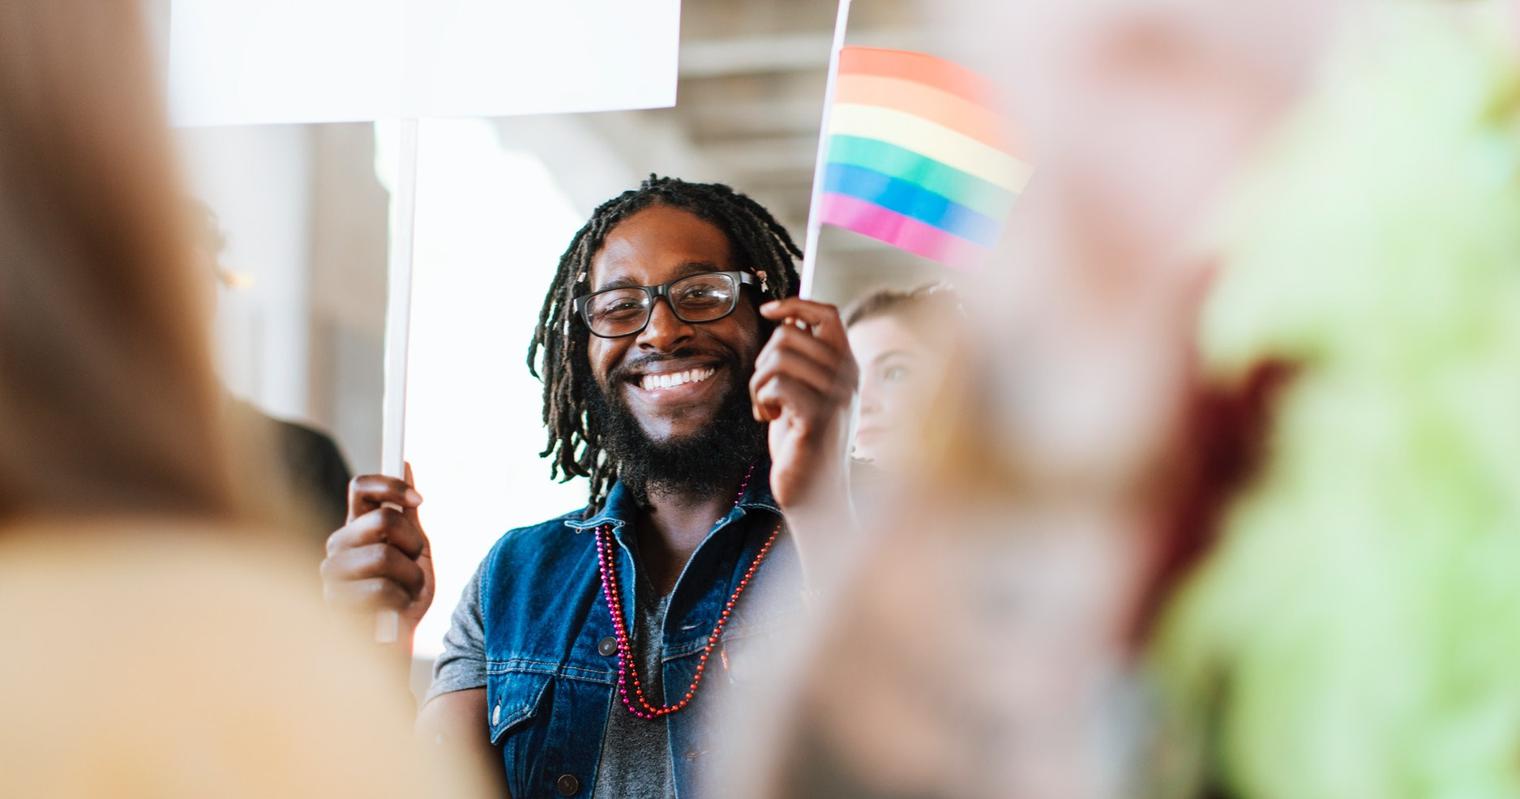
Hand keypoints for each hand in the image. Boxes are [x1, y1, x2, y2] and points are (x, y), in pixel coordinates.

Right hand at [320, 465, 434, 637]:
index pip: (361, 486)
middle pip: (383, 518)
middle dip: (413, 543)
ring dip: (411, 577)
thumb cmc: (405, 596)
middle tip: (415, 563)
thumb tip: (405, 462)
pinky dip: (400, 601)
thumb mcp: (414, 551)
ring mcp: (332, 573)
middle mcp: (338, 544)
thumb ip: (408, 513)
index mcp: (356, 527)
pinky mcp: (333, 602)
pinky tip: (396, 610)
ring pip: (385, 556)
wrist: (398, 643)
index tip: (420, 500)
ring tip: (407, 592)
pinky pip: (380, 589)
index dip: (392, 485)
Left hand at [749, 298, 857, 510]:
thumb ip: (802, 358)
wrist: (814, 491)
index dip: (794, 304)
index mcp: (847, 365)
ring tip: (769, 407)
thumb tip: (786, 318)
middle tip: (767, 390)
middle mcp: (847, 376)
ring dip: (759, 383)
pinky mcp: (817, 416)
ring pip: (778, 359)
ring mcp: (835, 396)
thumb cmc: (803, 439)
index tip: (767, 310)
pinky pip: (776, 385)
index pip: (826, 314)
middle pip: (789, 335)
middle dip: (764, 360)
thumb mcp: (806, 391)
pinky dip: (761, 400)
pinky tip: (770, 418)